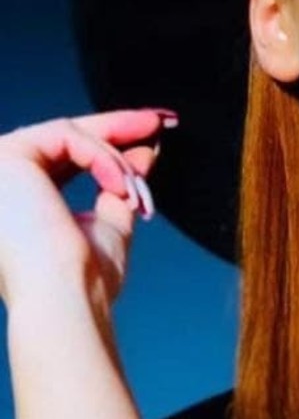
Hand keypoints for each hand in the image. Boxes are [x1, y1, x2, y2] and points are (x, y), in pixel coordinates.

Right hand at [0, 108, 175, 309]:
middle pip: (65, 136)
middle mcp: (3, 182)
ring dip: (116, 159)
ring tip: (138, 193)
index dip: (110, 140)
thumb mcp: (109, 222)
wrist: (64, 297)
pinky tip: (122, 188)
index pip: (64, 155)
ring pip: (70, 134)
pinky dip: (103, 158)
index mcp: (18, 198)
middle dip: (120, 127)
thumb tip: (144, 149)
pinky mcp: (5, 157)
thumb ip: (120, 184)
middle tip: (162, 121)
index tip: (154, 132)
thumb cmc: (82, 278)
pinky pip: (67, 135)